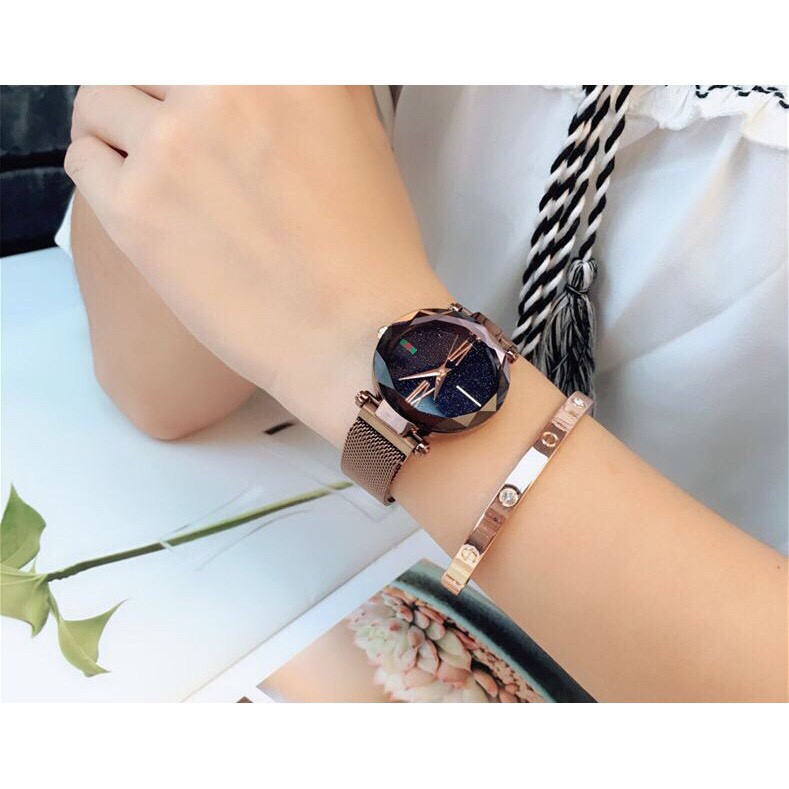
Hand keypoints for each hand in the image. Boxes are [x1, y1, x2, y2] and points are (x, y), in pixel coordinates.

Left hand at [66, 86, 450, 444]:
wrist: (353, 335)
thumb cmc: (367, 248)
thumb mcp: (361, 136)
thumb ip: (306, 82)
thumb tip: (260, 68)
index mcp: (280, 61)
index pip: (194, 35)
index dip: (190, 73)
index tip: (190, 91)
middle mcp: (222, 86)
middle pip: (143, 56)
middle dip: (154, 90)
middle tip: (173, 130)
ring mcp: (173, 146)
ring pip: (100, 98)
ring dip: (118, 124)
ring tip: (145, 160)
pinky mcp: (135, 208)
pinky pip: (82, 157)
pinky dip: (101, 168)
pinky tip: (137, 195)